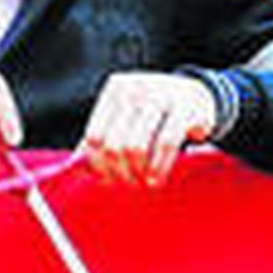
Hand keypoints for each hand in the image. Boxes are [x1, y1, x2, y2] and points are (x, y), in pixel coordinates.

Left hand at [81, 72, 219, 186]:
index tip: (107, 179)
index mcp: (115, 90)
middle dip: (119, 171)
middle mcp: (135, 89)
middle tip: (129, 183)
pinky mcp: (185, 108)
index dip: (98, 164)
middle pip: (114, 145)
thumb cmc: (154, 115)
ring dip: (138, 172)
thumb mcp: (126, 118)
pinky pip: (165, 145)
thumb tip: (74, 170)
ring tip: (144, 183)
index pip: (94, 136)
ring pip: (136, 147)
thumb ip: (102, 139)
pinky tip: (156, 179)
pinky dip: (158, 167)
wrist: (199, 96)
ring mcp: (160, 96)